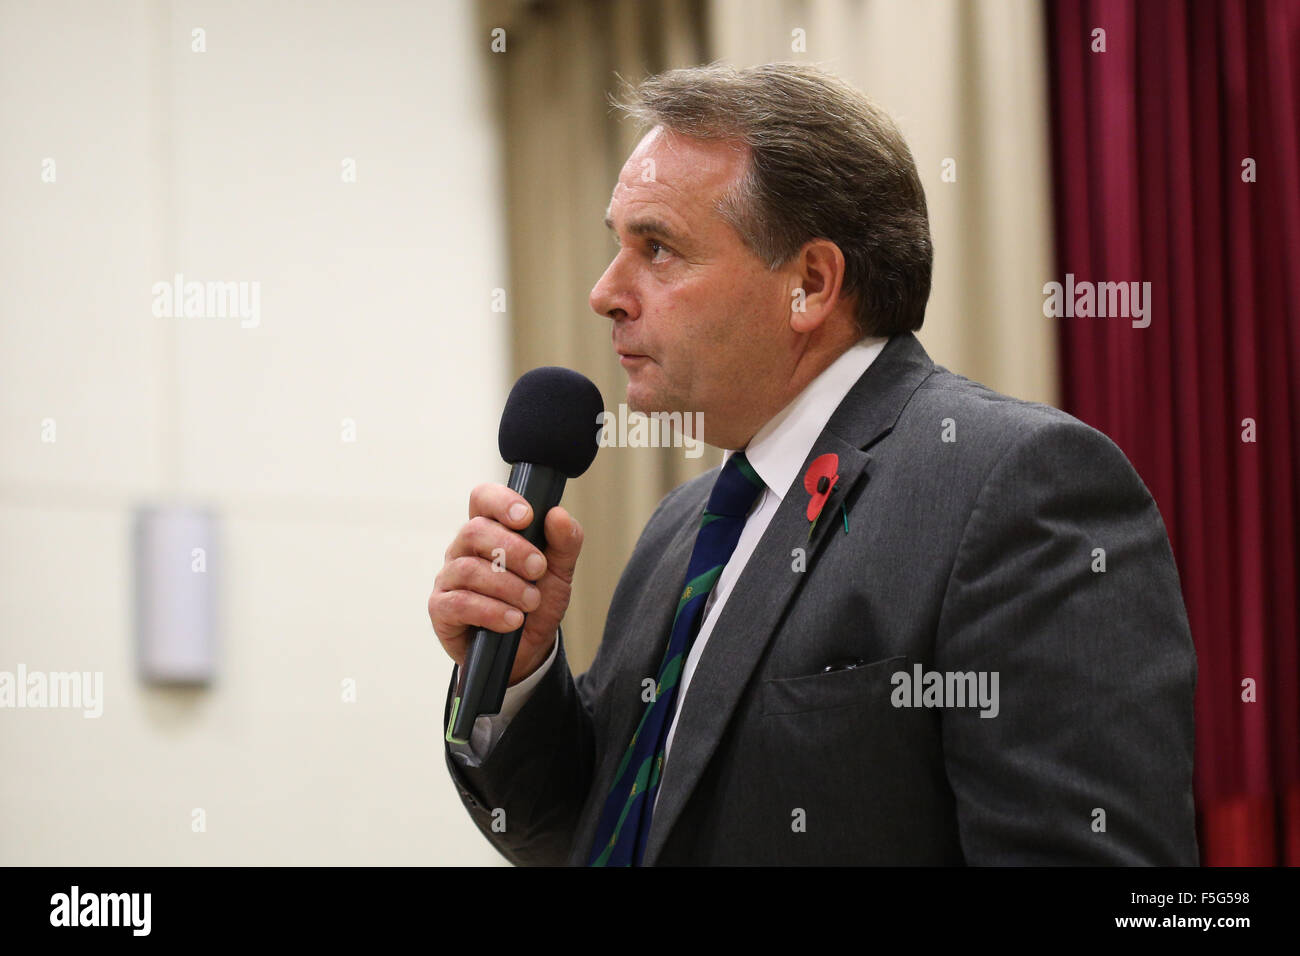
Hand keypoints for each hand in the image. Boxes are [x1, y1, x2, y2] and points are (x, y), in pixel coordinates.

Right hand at [429, 483, 582, 685]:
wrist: (526, 653)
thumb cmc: (535, 604)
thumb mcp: (559, 572)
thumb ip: (565, 542)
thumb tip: (557, 514)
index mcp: (490, 531)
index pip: (483, 498)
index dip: (501, 501)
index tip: (527, 517)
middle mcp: (464, 550)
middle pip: (474, 531)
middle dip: (512, 549)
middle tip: (539, 569)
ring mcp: (449, 579)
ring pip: (469, 569)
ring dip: (508, 586)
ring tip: (531, 602)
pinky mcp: (441, 609)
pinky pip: (459, 603)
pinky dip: (491, 611)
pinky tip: (512, 620)